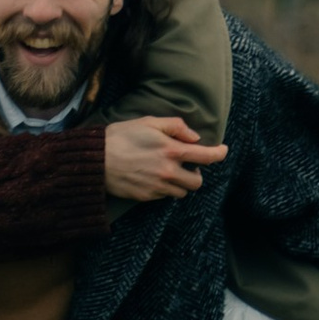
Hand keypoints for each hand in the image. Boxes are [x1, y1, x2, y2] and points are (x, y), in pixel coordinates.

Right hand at [103, 117, 224, 203]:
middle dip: (196, 174)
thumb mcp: (149, 122)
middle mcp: (168, 172)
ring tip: (169, 172)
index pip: (206, 156)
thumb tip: (194, 138)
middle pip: (197, 182)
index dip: (219, 154)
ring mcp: (158, 187)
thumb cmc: (121, 136)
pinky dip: (165, 188)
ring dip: (181, 183)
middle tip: (188, 165)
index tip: (223, 151)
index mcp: (171, 150)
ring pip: (182, 192)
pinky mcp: (147, 197)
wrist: (95, 160)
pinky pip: (164, 196)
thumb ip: (176, 127)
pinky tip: (154, 177)